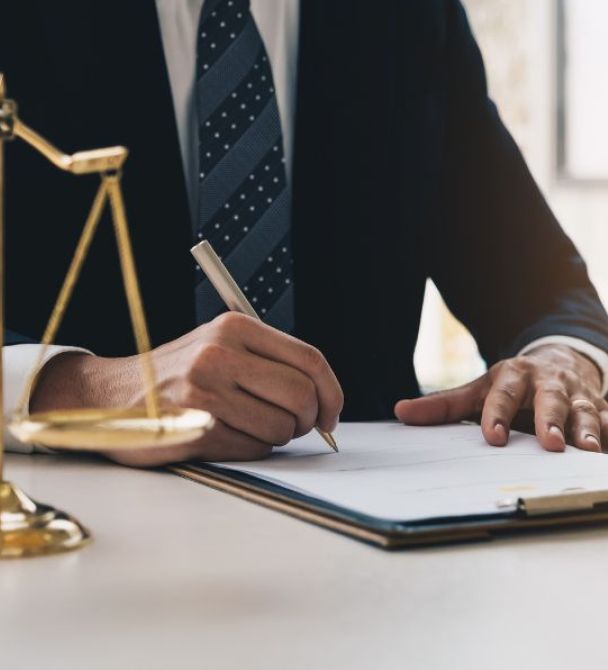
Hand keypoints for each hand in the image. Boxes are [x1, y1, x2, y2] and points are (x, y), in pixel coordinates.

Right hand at [30, 313, 342, 465]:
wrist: (106, 396)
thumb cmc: (176, 375)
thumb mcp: (219, 346)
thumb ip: (268, 361)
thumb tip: (323, 396)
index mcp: (235, 327)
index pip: (309, 359)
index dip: (332, 392)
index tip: (331, 414)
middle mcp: (220, 354)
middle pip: (301, 394)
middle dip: (308, 419)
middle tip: (297, 427)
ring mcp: (205, 391)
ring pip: (280, 426)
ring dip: (278, 437)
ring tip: (254, 428)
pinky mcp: (194, 427)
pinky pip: (252, 447)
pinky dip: (252, 448)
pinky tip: (231, 437)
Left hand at [395, 344, 607, 456]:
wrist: (560, 358)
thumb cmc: (514, 383)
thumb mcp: (480, 388)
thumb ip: (444, 405)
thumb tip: (400, 413)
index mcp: (515, 376)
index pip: (503, 393)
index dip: (497, 414)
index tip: (493, 437)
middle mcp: (549, 383)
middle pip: (550, 400)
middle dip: (551, 421)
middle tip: (551, 442)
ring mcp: (577, 395)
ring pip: (585, 412)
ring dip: (588, 431)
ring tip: (588, 451)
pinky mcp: (601, 408)